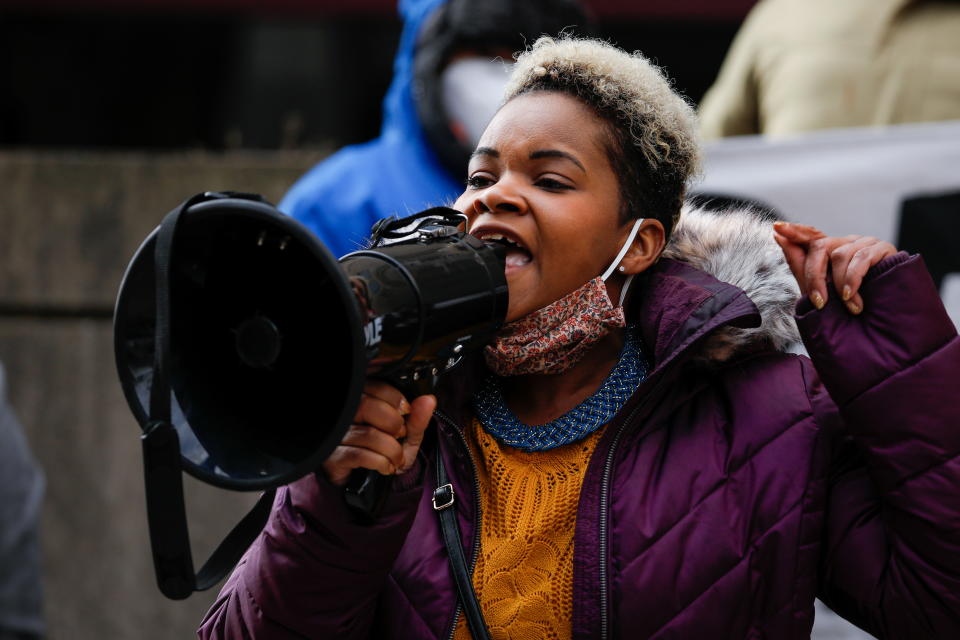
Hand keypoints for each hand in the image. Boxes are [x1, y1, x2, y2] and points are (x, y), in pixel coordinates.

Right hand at [322, 380, 436, 486]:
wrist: (371, 485)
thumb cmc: (385, 453)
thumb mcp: (407, 436)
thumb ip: (417, 418)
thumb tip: (428, 400)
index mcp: (362, 401)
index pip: (374, 387)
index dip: (394, 398)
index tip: (406, 411)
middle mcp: (345, 414)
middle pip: (366, 406)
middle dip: (393, 423)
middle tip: (400, 435)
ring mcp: (336, 435)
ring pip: (367, 434)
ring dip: (391, 449)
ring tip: (397, 457)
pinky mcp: (332, 456)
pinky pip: (359, 455)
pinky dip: (380, 462)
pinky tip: (385, 466)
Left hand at [773, 221, 896, 314]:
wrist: (884, 323)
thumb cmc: (848, 307)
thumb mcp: (818, 288)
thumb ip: (799, 263)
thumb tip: (777, 235)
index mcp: (829, 251)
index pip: (810, 236)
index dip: (795, 231)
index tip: (777, 227)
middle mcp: (846, 243)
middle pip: (820, 246)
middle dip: (815, 277)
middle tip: (819, 302)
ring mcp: (865, 243)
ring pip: (840, 255)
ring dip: (840, 284)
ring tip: (848, 306)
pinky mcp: (884, 248)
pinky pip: (862, 257)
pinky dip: (854, 279)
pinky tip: (852, 296)